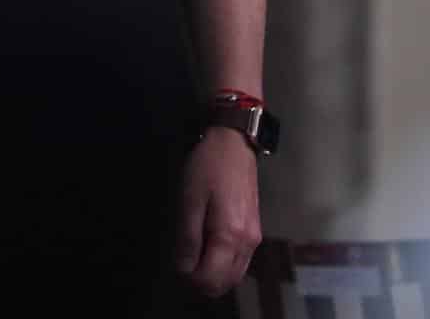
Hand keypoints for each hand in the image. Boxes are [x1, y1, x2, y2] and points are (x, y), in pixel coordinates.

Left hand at [175, 128, 261, 295]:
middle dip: (202, 283)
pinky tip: (207, 254)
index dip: (189, 281)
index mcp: (230, 237)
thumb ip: (188, 238)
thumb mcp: (189, 201)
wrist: (234, 146)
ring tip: (191, 262)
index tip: (174, 268)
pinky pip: (240, 263)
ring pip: (235, 276)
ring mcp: (254, 239)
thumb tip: (183, 270)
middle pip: (225, 283)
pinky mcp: (255, 232)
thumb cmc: (207, 169)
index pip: (211, 279)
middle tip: (180, 267)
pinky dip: (224, 267)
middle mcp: (247, 244)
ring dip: (213, 278)